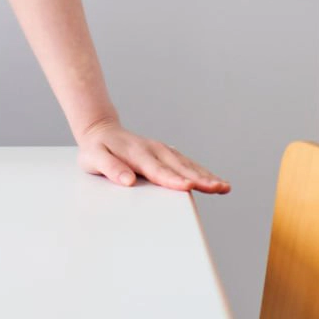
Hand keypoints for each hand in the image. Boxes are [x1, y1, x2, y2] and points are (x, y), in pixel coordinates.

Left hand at [75, 118, 230, 193]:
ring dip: (206, 176)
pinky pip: (187, 163)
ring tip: (224, 187)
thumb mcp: (94, 159)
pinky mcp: (166, 154)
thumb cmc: (97, 149)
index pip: (157, 170)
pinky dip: (202, 172)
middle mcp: (154, 150)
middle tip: (217, 188)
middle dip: (199, 178)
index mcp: (137, 153)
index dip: (173, 179)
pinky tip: (215, 182)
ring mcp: (162, 150)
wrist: (101, 131)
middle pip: (179, 167)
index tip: (188, 187)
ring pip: (187, 164)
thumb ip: (111, 169)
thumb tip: (128, 181)